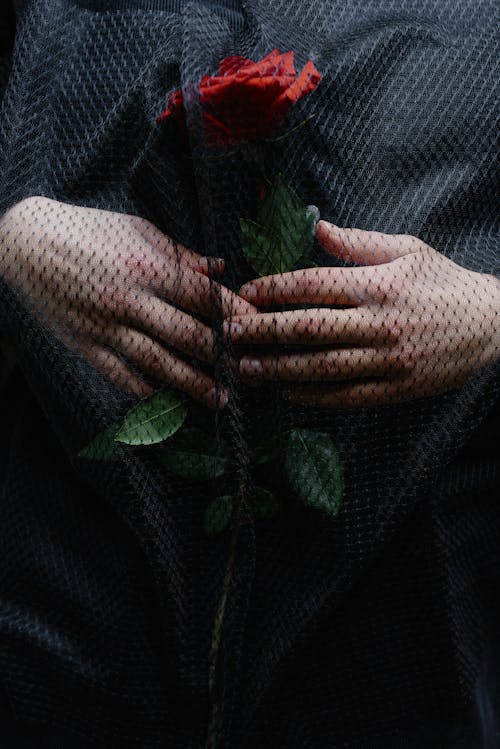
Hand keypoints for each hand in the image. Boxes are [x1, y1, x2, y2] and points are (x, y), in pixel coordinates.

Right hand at [0, 196, 254, 406]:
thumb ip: (182, 255)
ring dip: (194, 383)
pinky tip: (167, 402)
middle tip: (249, 371)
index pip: (205, 297)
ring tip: (220, 399)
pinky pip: (121, 375)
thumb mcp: (138, 231)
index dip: (236, 316)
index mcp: (150, 269)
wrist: (25, 242)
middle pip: (189, 335)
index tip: (259, 329)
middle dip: (223, 356)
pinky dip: (145, 391)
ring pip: (160, 363)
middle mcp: (132, 301)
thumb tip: (220, 267)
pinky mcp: (86, 345)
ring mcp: (108, 327)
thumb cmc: (87, 230)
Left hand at [224, 220, 499, 406]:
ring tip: (247, 367)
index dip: (274, 289)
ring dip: (279, 368)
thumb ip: (358, 242)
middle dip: (262, 331)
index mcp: (377, 284)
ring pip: (321, 367)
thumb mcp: (407, 250)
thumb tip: (315, 226)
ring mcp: (387, 360)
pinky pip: (345, 395)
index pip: (313, 285)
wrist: (490, 325)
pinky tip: (287, 391)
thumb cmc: (443, 282)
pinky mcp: (395, 388)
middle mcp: (378, 323)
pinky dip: (313, 395)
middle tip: (230, 334)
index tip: (245, 293)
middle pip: (307, 328)